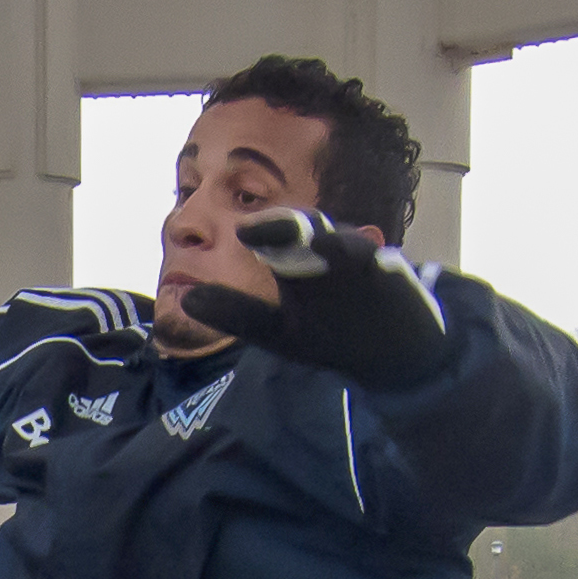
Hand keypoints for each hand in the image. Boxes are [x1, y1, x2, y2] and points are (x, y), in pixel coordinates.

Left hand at [182, 210, 450, 393]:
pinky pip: (379, 263)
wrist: (390, 350)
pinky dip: (370, 259)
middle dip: (285, 228)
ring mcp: (360, 261)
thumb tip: (187, 297)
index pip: (276, 239)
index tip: (240, 231)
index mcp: (297, 260)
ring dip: (330, 240)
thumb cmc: (329, 333)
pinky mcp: (390, 275)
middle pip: (306, 231)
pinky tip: (368, 259)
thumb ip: (237, 313)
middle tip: (256, 228)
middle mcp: (326, 251)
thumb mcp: (277, 331)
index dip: (263, 233)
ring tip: (318, 241)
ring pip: (343, 242)